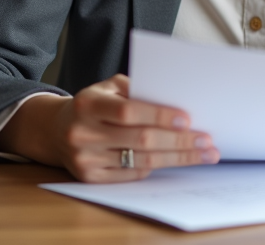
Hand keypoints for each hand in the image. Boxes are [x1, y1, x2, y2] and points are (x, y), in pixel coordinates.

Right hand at [0, 74, 219, 181]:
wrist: (57, 130)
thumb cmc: (95, 103)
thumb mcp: (109, 87)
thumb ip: (137, 89)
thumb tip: (175, 99)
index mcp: (87, 104)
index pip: (128, 112)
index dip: (160, 116)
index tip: (188, 119)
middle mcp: (83, 133)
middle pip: (141, 140)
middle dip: (179, 141)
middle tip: (207, 141)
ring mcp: (85, 159)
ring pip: (141, 160)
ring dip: (178, 157)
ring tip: (204, 154)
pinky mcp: (90, 178)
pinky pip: (133, 174)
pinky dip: (158, 166)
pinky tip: (178, 160)